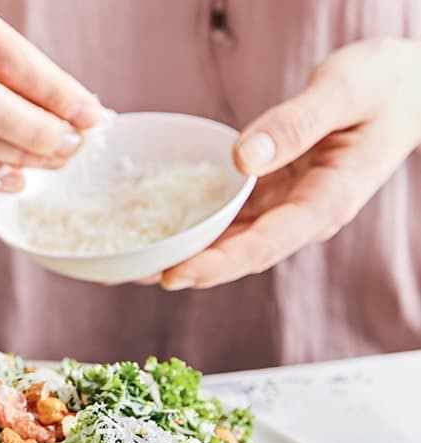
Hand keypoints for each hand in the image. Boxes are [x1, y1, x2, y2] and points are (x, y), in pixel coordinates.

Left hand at [150, 38, 420, 290]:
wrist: (408, 89)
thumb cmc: (384, 85)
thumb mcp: (346, 90)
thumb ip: (298, 122)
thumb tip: (243, 157)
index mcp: (326, 203)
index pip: (266, 244)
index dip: (219, 264)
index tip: (174, 275)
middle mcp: (302, 216)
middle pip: (239, 254)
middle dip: (187, 269)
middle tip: (131, 275)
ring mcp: (287, 209)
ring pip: (230, 242)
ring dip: (184, 254)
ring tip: (130, 265)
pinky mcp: (273, 196)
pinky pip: (230, 217)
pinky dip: (195, 227)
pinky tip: (159, 230)